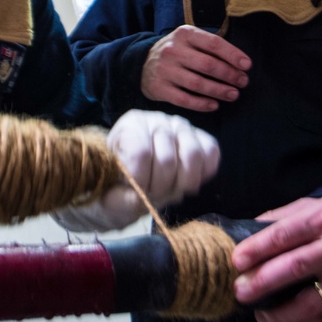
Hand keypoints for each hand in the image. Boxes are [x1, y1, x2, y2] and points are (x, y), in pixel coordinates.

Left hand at [53, 109, 219, 231]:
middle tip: (153, 194)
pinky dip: (203, 174)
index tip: (135, 191)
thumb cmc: (121, 181)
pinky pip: (211, 153)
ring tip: (171, 191)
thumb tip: (136, 200)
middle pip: (167, 158)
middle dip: (160, 187)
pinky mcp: (202, 137)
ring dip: (182, 183)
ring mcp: (182, 126)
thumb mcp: (110, 191)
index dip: (140, 180)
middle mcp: (158, 120)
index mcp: (130, 125)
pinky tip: (187, 182)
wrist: (136, 177)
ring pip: (192, 154)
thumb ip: (118, 199)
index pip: (140, 152)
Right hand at [141, 25, 250, 110]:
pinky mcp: (159, 88)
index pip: (213, 43)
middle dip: (230, 75)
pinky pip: (185, 99)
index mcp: (184, 34)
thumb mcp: (189, 40)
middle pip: (208, 65)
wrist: (142, 63)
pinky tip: (215, 105)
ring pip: (198, 83)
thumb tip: (240, 63)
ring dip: (219, 91)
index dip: (233, 55)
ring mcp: (165, 70)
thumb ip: (210, 47)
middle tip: (243, 82)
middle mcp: (173, 50)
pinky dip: (202, 104)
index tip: (247, 65)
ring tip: (233, 94)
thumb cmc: (177, 52)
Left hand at [231, 196, 321, 321]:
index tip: (236, 261)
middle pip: (294, 268)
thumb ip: (280, 218)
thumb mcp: (310, 207)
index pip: (283, 234)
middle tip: (240, 291)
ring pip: (309, 302)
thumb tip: (242, 234)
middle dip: (261, 282)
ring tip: (260, 314)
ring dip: (279, 313)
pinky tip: (286, 320)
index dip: (256, 249)